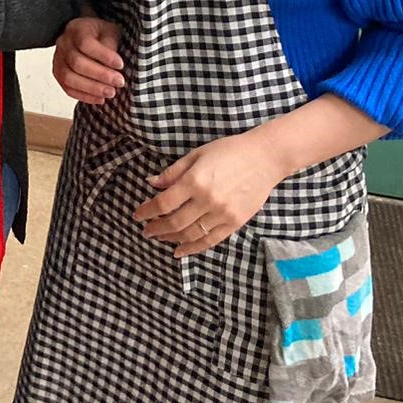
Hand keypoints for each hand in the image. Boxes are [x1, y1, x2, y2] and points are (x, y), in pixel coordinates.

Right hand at [52, 12, 124, 103]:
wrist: (89, 36)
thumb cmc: (101, 34)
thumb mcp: (110, 32)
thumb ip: (110, 45)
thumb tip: (114, 67)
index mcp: (77, 28)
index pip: (85, 43)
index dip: (103, 56)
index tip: (120, 64)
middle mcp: (63, 43)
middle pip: (76, 62)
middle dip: (100, 75)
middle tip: (119, 82)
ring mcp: (58, 59)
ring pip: (68, 78)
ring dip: (91, 88)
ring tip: (110, 92)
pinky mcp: (58, 74)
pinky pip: (67, 88)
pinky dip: (84, 96)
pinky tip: (99, 98)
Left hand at [133, 132, 287, 256]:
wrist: (264, 158)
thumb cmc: (229, 151)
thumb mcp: (196, 155)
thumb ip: (173, 172)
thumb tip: (151, 183)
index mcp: (195, 180)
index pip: (163, 203)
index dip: (147, 211)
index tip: (138, 215)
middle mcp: (207, 200)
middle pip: (174, 222)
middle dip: (156, 229)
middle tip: (146, 231)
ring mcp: (222, 213)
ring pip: (190, 234)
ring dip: (171, 239)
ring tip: (161, 239)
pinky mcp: (235, 222)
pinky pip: (210, 240)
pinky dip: (193, 248)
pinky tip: (180, 251)